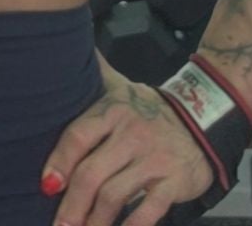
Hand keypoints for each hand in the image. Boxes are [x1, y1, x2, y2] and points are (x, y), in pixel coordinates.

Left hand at [40, 62, 214, 225]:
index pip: (78, 136)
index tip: (47, 185)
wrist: (204, 116)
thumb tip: (67, 44)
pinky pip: (149, 210)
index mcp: (112, 111)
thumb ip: (94, 72)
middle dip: (72, 204)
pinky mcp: (174, 182)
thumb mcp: (121, 87)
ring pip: (116, 195)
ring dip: (95, 220)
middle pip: (92, 173)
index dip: (59, 162)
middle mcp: (130, 134)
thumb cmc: (150, 109)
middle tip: (60, 225)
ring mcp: (153, 159)